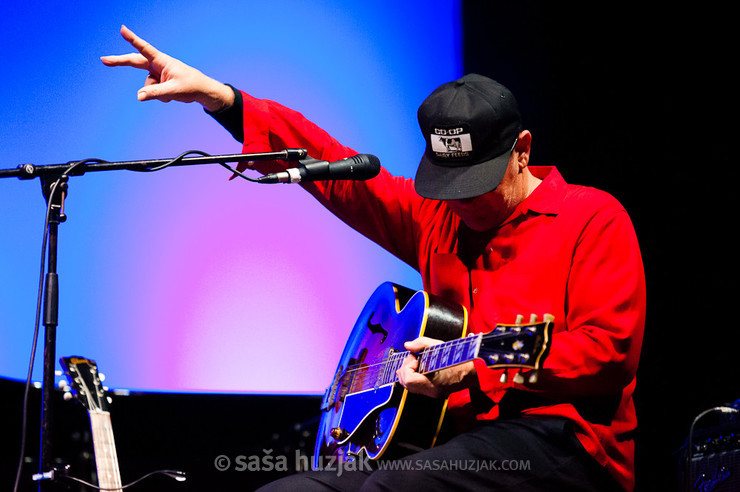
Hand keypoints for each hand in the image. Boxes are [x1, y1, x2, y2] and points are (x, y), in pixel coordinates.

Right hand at [101, 25, 233, 111]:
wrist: (201, 91)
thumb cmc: (191, 86)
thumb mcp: (173, 91)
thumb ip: (155, 93)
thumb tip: (139, 97)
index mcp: (161, 61)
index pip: (144, 48)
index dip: (132, 39)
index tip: (122, 29)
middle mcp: (157, 65)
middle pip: (134, 62)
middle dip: (119, 61)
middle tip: (103, 60)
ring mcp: (157, 74)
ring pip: (147, 87)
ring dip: (158, 93)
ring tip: (173, 92)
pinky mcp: (159, 82)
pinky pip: (153, 92)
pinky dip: (161, 96)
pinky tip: (172, 94)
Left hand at [396, 336, 475, 398]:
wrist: (472, 370)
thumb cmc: (458, 358)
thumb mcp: (439, 345)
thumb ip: (421, 343)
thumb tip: (408, 345)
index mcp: (432, 382)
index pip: (408, 379)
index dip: (407, 366)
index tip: (415, 357)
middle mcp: (431, 391)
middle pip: (406, 383)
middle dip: (405, 368)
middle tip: (414, 358)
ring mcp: (432, 393)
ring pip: (409, 386)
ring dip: (408, 372)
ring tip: (418, 362)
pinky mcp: (434, 391)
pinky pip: (416, 386)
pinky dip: (414, 376)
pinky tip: (422, 367)